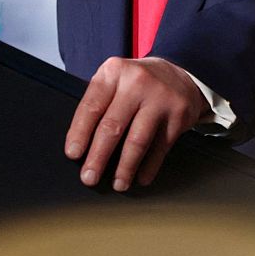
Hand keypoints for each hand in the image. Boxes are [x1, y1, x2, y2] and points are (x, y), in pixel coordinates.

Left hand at [65, 56, 208, 191]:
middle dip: (99, 156)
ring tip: (118, 183)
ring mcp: (160, 98)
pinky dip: (149, 167)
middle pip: (112, 126)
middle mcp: (137, 82)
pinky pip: (160, 147)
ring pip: (137, 140)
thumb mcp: (116, 81)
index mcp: (114, 72)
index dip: (80, 133)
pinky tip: (141, 178)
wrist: (181, 76)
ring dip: (125, 167)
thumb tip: (81, 145)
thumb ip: (99, 103)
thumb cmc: (138, 84)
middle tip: (89, 176)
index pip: (92, 106)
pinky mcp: (178, 115)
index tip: (73, 154)